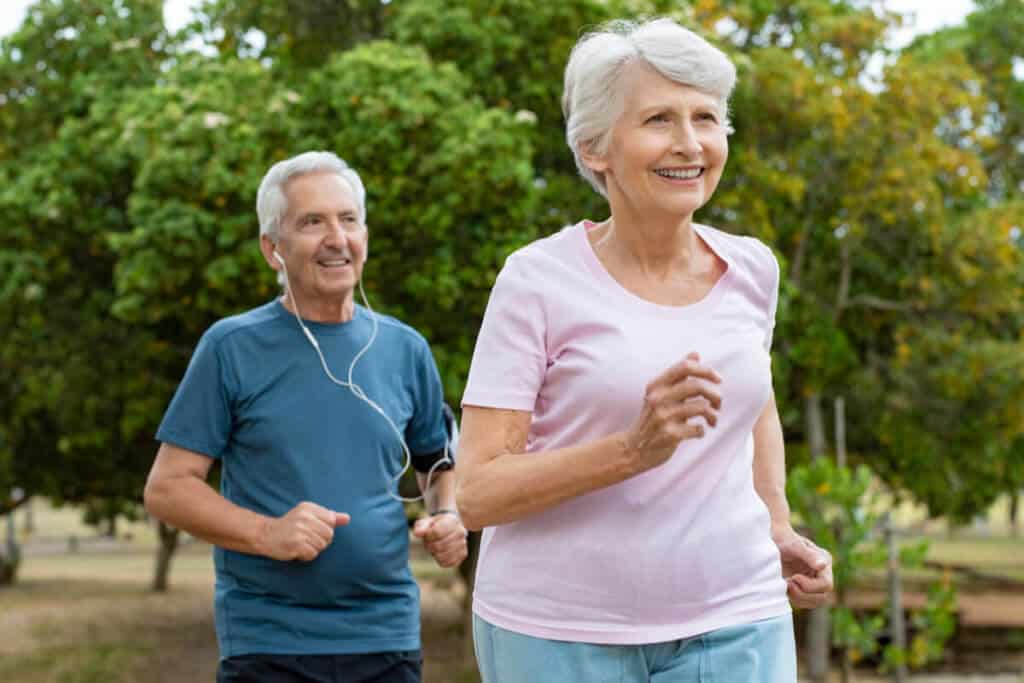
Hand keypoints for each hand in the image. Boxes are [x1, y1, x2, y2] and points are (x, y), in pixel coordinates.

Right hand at [261, 502, 349, 561]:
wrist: (265, 534)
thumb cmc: (290, 526)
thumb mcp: (308, 515)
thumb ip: (329, 517)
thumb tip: (348, 518)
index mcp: (309, 508)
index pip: (331, 520)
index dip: (325, 529)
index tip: (313, 529)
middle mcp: (305, 517)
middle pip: (329, 534)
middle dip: (321, 541)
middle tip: (307, 539)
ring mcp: (300, 530)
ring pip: (322, 546)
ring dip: (313, 549)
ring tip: (301, 544)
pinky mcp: (296, 544)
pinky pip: (313, 554)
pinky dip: (307, 556)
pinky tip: (298, 551)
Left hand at [413, 513, 467, 567]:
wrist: (451, 527)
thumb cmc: (437, 525)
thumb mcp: (428, 522)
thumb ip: (421, 527)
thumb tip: (417, 533)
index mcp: (452, 521)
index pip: (437, 532)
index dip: (428, 536)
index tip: (427, 535)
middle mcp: (460, 532)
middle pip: (439, 546)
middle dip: (430, 546)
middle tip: (429, 543)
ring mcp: (463, 543)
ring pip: (443, 556)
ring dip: (435, 554)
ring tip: (435, 547)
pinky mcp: (463, 554)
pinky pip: (448, 563)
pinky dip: (440, 560)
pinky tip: (440, 554)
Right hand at [623, 352, 721, 473]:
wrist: (633, 448)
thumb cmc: (652, 418)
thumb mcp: (660, 393)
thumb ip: (678, 375)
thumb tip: (696, 354)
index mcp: (656, 385)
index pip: (685, 367)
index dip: (706, 370)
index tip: (718, 379)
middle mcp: (658, 398)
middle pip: (696, 386)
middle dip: (715, 394)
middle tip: (719, 403)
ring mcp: (663, 417)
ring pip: (702, 407)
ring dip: (714, 415)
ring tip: (712, 420)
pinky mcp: (669, 435)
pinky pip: (698, 429)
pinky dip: (703, 430)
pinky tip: (698, 432)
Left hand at [773, 525, 833, 608]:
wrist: (770, 539)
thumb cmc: (782, 538)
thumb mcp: (793, 545)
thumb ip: (808, 555)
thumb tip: (823, 565)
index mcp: (824, 560)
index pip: (826, 584)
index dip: (810, 586)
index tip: (793, 577)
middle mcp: (821, 572)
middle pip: (822, 597)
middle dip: (804, 594)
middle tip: (787, 583)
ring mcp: (813, 581)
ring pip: (814, 602)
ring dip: (798, 598)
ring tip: (785, 584)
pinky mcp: (803, 587)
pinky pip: (804, 602)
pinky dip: (793, 598)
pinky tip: (783, 586)